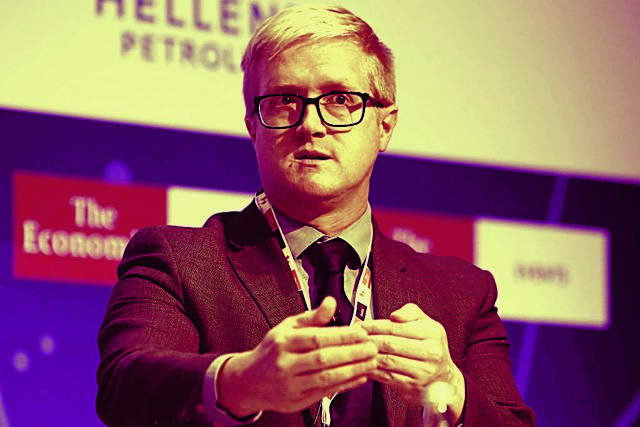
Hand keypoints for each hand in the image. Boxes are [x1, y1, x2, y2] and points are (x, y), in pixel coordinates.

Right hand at [217, 297, 377, 416]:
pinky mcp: (296, 402)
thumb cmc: (272, 351)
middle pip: (323, 359)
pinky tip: (360, 376)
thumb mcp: (286, 328)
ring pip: (326, 378)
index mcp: (282, 342)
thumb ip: (312, 318)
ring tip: (371, 362)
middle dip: (352, 353)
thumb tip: (331, 302)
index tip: (361, 332)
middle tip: (372, 347)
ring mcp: (290, 385)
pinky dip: (345, 385)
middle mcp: (284, 364)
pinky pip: (325, 393)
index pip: (316, 338)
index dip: (341, 336)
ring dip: (353, 370)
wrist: (248, 381)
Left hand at [362, 303, 464, 419]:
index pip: (396, 327)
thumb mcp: (426, 324)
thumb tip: (394, 316)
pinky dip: (373, 370)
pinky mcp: (414, 386)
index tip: (359, 326)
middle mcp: (431, 352)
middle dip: (368, 340)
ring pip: (387, 360)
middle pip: (390, 344)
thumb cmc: (429, 347)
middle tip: (353, 338)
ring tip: (356, 351)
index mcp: (432, 332)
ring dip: (368, 356)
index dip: (374, 326)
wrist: (444, 379)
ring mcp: (423, 371)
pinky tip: (365, 365)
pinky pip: (388, 376)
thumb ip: (410, 313)